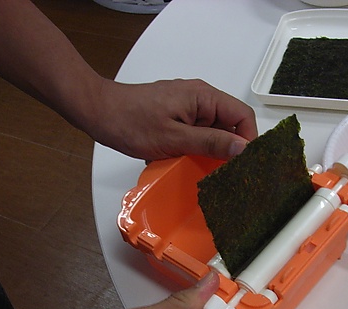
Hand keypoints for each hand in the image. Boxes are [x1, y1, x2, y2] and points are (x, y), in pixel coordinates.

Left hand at [91, 79, 257, 160]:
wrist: (99, 112)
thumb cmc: (130, 122)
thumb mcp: (174, 138)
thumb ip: (211, 142)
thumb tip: (243, 148)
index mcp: (204, 97)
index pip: (242, 116)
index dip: (247, 140)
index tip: (243, 164)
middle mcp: (200, 98)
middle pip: (229, 124)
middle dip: (227, 148)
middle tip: (221, 172)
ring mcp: (187, 107)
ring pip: (213, 131)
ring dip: (209, 150)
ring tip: (199, 167)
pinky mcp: (177, 115)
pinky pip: (196, 133)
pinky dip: (194, 148)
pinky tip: (183, 160)